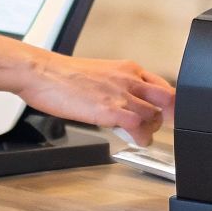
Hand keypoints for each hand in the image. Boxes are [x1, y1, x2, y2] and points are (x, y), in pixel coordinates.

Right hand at [16, 51, 174, 146]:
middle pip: (166, 100)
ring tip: (141, 136)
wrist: (42, 73)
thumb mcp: (101, 73)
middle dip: (166, 116)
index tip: (168, 114)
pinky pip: (138, 127)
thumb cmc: (63, 75)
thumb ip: (119, 85)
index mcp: (128, 68)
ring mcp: (120, 95)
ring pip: (154, 116)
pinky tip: (136, 141)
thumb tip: (127, 101)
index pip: (163, 85)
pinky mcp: (109, 110)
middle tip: (155, 127)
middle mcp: (129, 79)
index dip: (169, 103)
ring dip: (151, 130)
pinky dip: (142, 138)